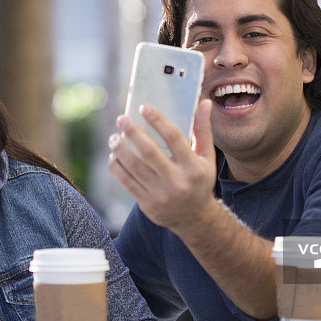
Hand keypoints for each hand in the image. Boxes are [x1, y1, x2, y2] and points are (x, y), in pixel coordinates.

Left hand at [108, 99, 216, 235]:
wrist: (194, 218)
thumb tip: (204, 102)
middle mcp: (177, 181)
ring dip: (120, 149)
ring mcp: (160, 194)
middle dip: (133, 133)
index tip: (144, 107)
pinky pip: (126, 182)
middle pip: (149, 152)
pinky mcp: (147, 204)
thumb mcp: (207, 158)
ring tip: (114, 137)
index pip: (174, 138)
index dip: (158, 121)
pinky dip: (117, 166)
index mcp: (193, 167)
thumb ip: (203, 130)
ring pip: (134, 167)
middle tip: (121, 119)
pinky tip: (114, 155)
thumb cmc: (200, 181)